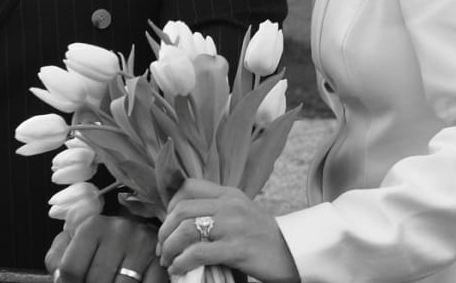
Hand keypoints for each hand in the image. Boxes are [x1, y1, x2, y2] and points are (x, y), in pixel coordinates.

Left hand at [50, 214, 167, 282]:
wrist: (137, 234)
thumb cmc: (101, 244)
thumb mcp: (73, 243)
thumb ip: (57, 258)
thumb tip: (59, 278)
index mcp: (93, 226)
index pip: (71, 269)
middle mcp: (120, 231)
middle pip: (95, 281)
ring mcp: (142, 246)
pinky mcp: (160, 262)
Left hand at [157, 180, 298, 282]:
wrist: (293, 253)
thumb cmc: (263, 237)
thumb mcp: (241, 212)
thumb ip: (217, 209)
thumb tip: (183, 221)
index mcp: (230, 194)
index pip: (189, 187)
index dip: (170, 206)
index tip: (168, 225)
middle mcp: (230, 205)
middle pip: (182, 209)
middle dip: (164, 230)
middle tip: (162, 247)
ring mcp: (234, 225)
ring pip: (186, 229)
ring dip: (169, 248)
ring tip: (168, 260)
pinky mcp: (237, 248)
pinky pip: (198, 252)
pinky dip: (181, 262)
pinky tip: (178, 269)